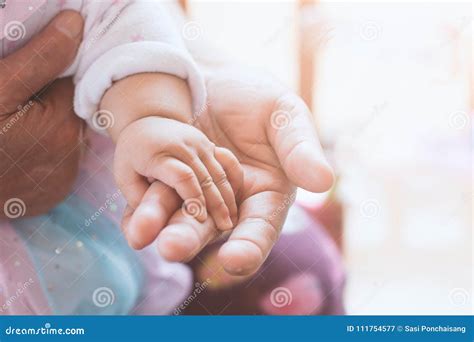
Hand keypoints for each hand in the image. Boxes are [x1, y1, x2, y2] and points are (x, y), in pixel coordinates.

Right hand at [0, 11, 83, 217]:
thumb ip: (40, 57)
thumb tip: (76, 23)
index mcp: (63, 125)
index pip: (74, 85)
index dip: (51, 75)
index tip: (27, 76)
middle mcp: (74, 154)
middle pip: (69, 111)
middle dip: (48, 101)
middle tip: (14, 106)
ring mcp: (64, 178)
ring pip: (63, 135)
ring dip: (45, 127)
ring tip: (12, 131)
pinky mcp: (53, 193)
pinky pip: (56, 161)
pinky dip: (42, 153)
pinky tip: (18, 152)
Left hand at [113, 116, 242, 242]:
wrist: (148, 122)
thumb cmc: (132, 156)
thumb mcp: (126, 177)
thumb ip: (139, 201)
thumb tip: (155, 225)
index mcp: (158, 154)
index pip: (182, 176)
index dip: (193, 198)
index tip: (201, 220)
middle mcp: (182, 146)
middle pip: (205, 176)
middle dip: (216, 204)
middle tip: (225, 227)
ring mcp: (198, 143)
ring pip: (218, 172)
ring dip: (227, 197)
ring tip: (232, 220)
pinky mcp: (208, 144)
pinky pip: (225, 164)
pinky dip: (232, 185)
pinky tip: (235, 204)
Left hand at [123, 66, 332, 275]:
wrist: (213, 80)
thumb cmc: (257, 100)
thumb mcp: (285, 116)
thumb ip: (300, 148)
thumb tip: (323, 181)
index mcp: (266, 196)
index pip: (260, 230)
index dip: (249, 247)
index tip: (234, 259)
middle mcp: (229, 205)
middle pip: (210, 230)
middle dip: (190, 239)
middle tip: (171, 247)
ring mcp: (194, 197)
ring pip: (177, 217)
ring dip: (159, 225)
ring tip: (141, 232)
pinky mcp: (165, 183)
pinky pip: (153, 200)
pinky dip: (140, 210)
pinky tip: (131, 217)